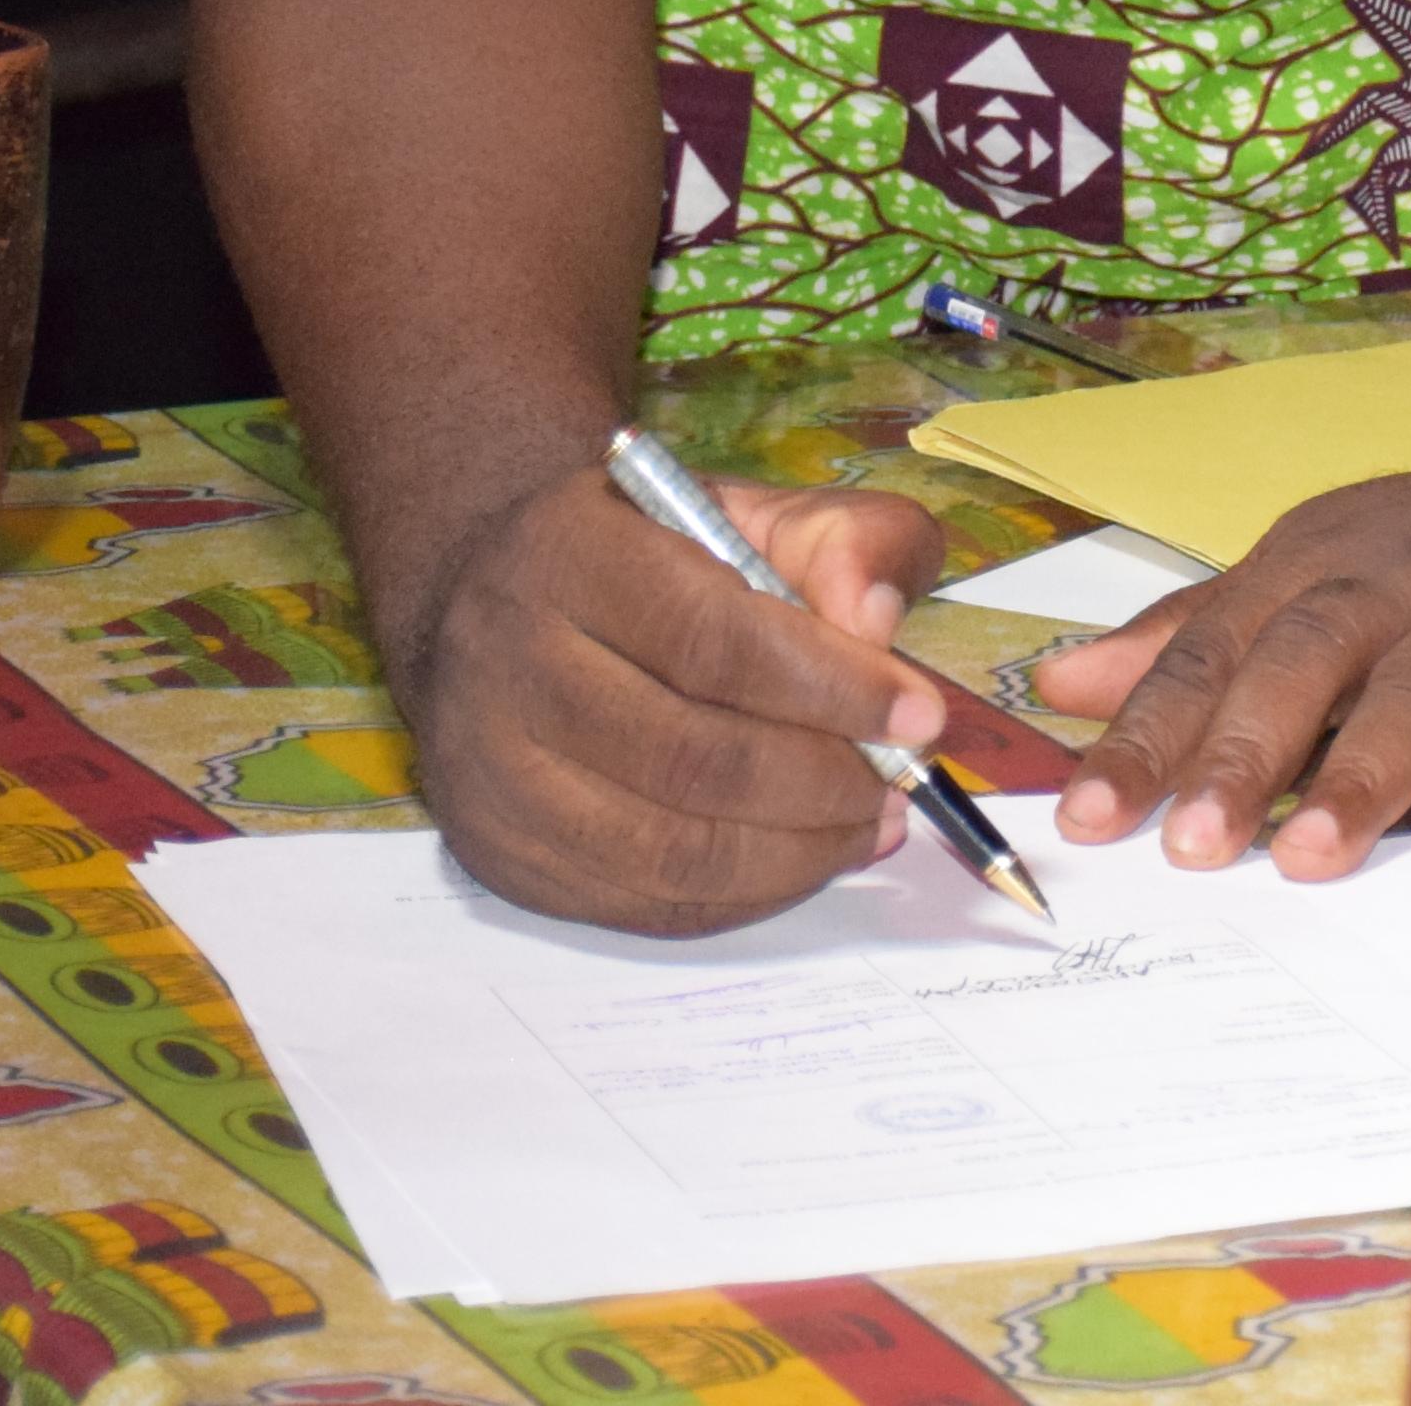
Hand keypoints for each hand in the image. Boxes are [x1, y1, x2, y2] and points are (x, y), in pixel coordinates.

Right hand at [390, 457, 957, 936]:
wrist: (503, 598)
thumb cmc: (647, 553)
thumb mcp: (749, 508)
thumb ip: (841, 540)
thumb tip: (875, 622)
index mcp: (568, 554)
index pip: (711, 640)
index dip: (829, 687)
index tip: (919, 714)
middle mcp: (507, 664)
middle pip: (691, 757)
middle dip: (823, 781)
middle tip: (898, 780)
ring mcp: (491, 773)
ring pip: (669, 848)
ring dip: (797, 851)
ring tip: (869, 822)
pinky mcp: (500, 854)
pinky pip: (645, 902)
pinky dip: (747, 894)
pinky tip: (804, 856)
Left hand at [1030, 337, 1410, 876]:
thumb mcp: (1316, 568)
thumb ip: (1196, 633)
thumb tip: (1059, 690)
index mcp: (1318, 563)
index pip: (1215, 647)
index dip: (1149, 730)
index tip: (1086, 817)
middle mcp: (1403, 580)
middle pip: (1310, 658)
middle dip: (1246, 749)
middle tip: (1191, 848)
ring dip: (1371, 770)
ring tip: (1314, 857)